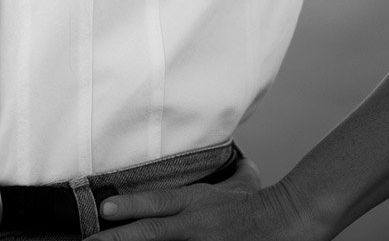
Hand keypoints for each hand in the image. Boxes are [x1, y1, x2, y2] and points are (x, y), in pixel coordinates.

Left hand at [92, 158, 313, 240]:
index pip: (157, 202)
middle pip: (150, 233)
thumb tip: (232, 156)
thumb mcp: (238, 184)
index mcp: (196, 203)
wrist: (285, 225)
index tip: (102, 209)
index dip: (129, 206)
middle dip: (117, 240)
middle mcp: (193, 226)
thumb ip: (224, 173)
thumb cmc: (258, 206)